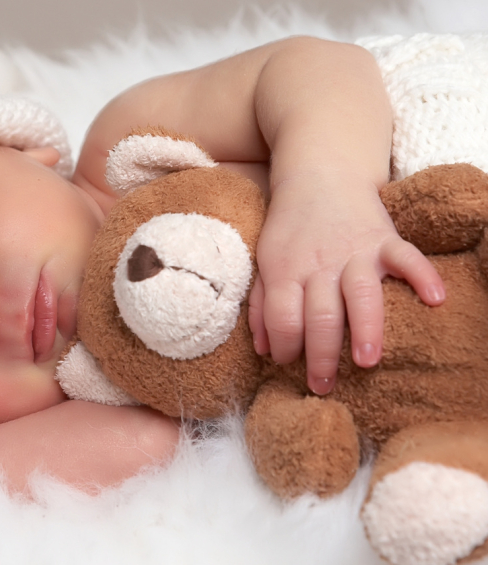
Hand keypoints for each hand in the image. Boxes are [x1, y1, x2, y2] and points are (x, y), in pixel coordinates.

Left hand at [247, 173, 444, 394]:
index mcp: (286, 271)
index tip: (287, 363)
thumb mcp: (265, 261)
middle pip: (319, 315)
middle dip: (321, 355)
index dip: (284, 345)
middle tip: (324, 385)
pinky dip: (423, 276)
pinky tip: (436, 300)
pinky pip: (407, 256)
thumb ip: (261, 304)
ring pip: (361, 293)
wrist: (318, 176)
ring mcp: (354, 251)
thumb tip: (263, 349)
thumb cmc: (289, 228)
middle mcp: (320, 264)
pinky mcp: (384, 238)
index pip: (282, 316)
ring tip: (367, 361)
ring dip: (365, 329)